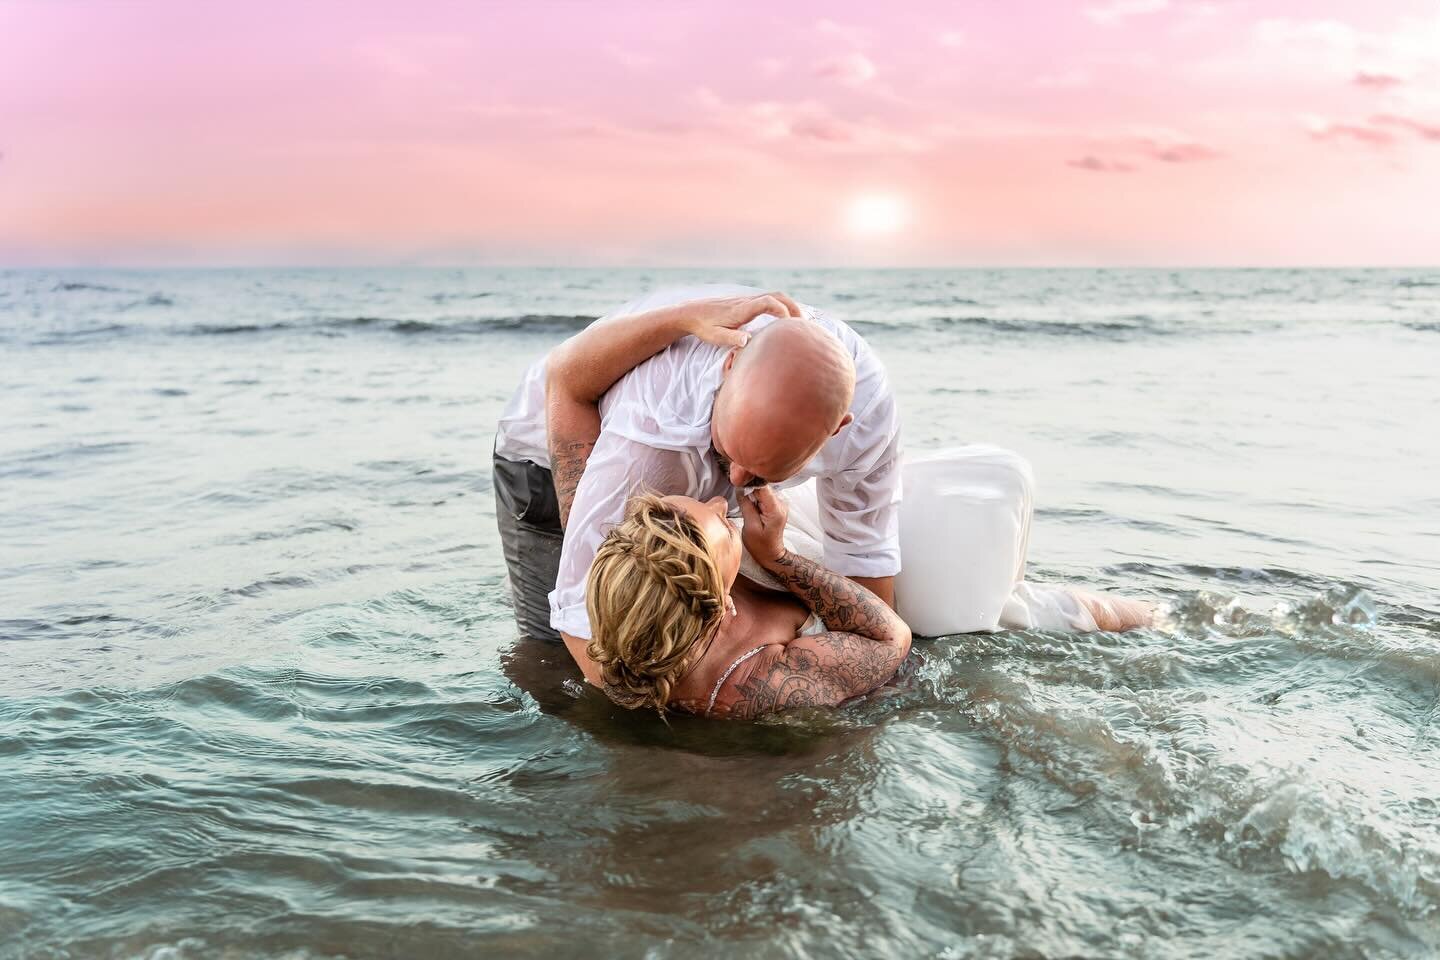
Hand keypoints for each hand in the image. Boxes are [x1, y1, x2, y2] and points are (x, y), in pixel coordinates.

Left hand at [683, 292, 803, 348]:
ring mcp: (747, 300)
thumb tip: (748, 340)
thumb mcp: (715, 336)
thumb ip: (731, 338)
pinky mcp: (746, 303)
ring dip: (790, 306)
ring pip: (775, 296)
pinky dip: (782, 307)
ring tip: (800, 323)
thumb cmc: (703, 327)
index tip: (790, 325)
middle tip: (805, 324)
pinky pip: (769, 300)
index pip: (768, 302)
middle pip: (777, 296)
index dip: (782, 311)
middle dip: (794, 307)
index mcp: (741, 310)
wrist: (691, 313)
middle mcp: (747, 302)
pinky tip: (786, 321)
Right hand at [739, 484, 789, 566]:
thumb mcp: (749, 526)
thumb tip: (740, 489)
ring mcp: (780, 503)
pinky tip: (753, 508)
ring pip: (762, 489)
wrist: (771, 553)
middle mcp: (781, 504)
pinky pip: (763, 495)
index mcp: (776, 509)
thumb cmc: (760, 545)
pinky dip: (756, 499)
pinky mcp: (776, 504)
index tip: (740, 488)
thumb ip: (746, 505)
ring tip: (749, 508)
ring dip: (752, 495)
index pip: (762, 486)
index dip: (749, 484)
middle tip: (743, 502)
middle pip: (762, 486)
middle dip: (750, 490)